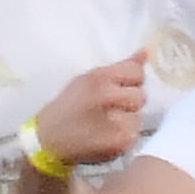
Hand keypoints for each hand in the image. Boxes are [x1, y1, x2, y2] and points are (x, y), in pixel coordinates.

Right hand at [30, 57, 152, 168]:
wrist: (48, 139)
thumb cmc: (69, 107)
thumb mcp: (86, 80)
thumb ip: (119, 67)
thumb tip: (146, 52)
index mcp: (99, 77)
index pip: (137, 72)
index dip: (131, 81)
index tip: (119, 89)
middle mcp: (109, 96)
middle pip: (141, 95)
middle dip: (130, 102)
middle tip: (111, 108)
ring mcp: (117, 121)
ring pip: (139, 116)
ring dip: (128, 120)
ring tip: (107, 124)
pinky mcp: (122, 141)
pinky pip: (135, 133)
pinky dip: (125, 135)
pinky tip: (108, 136)